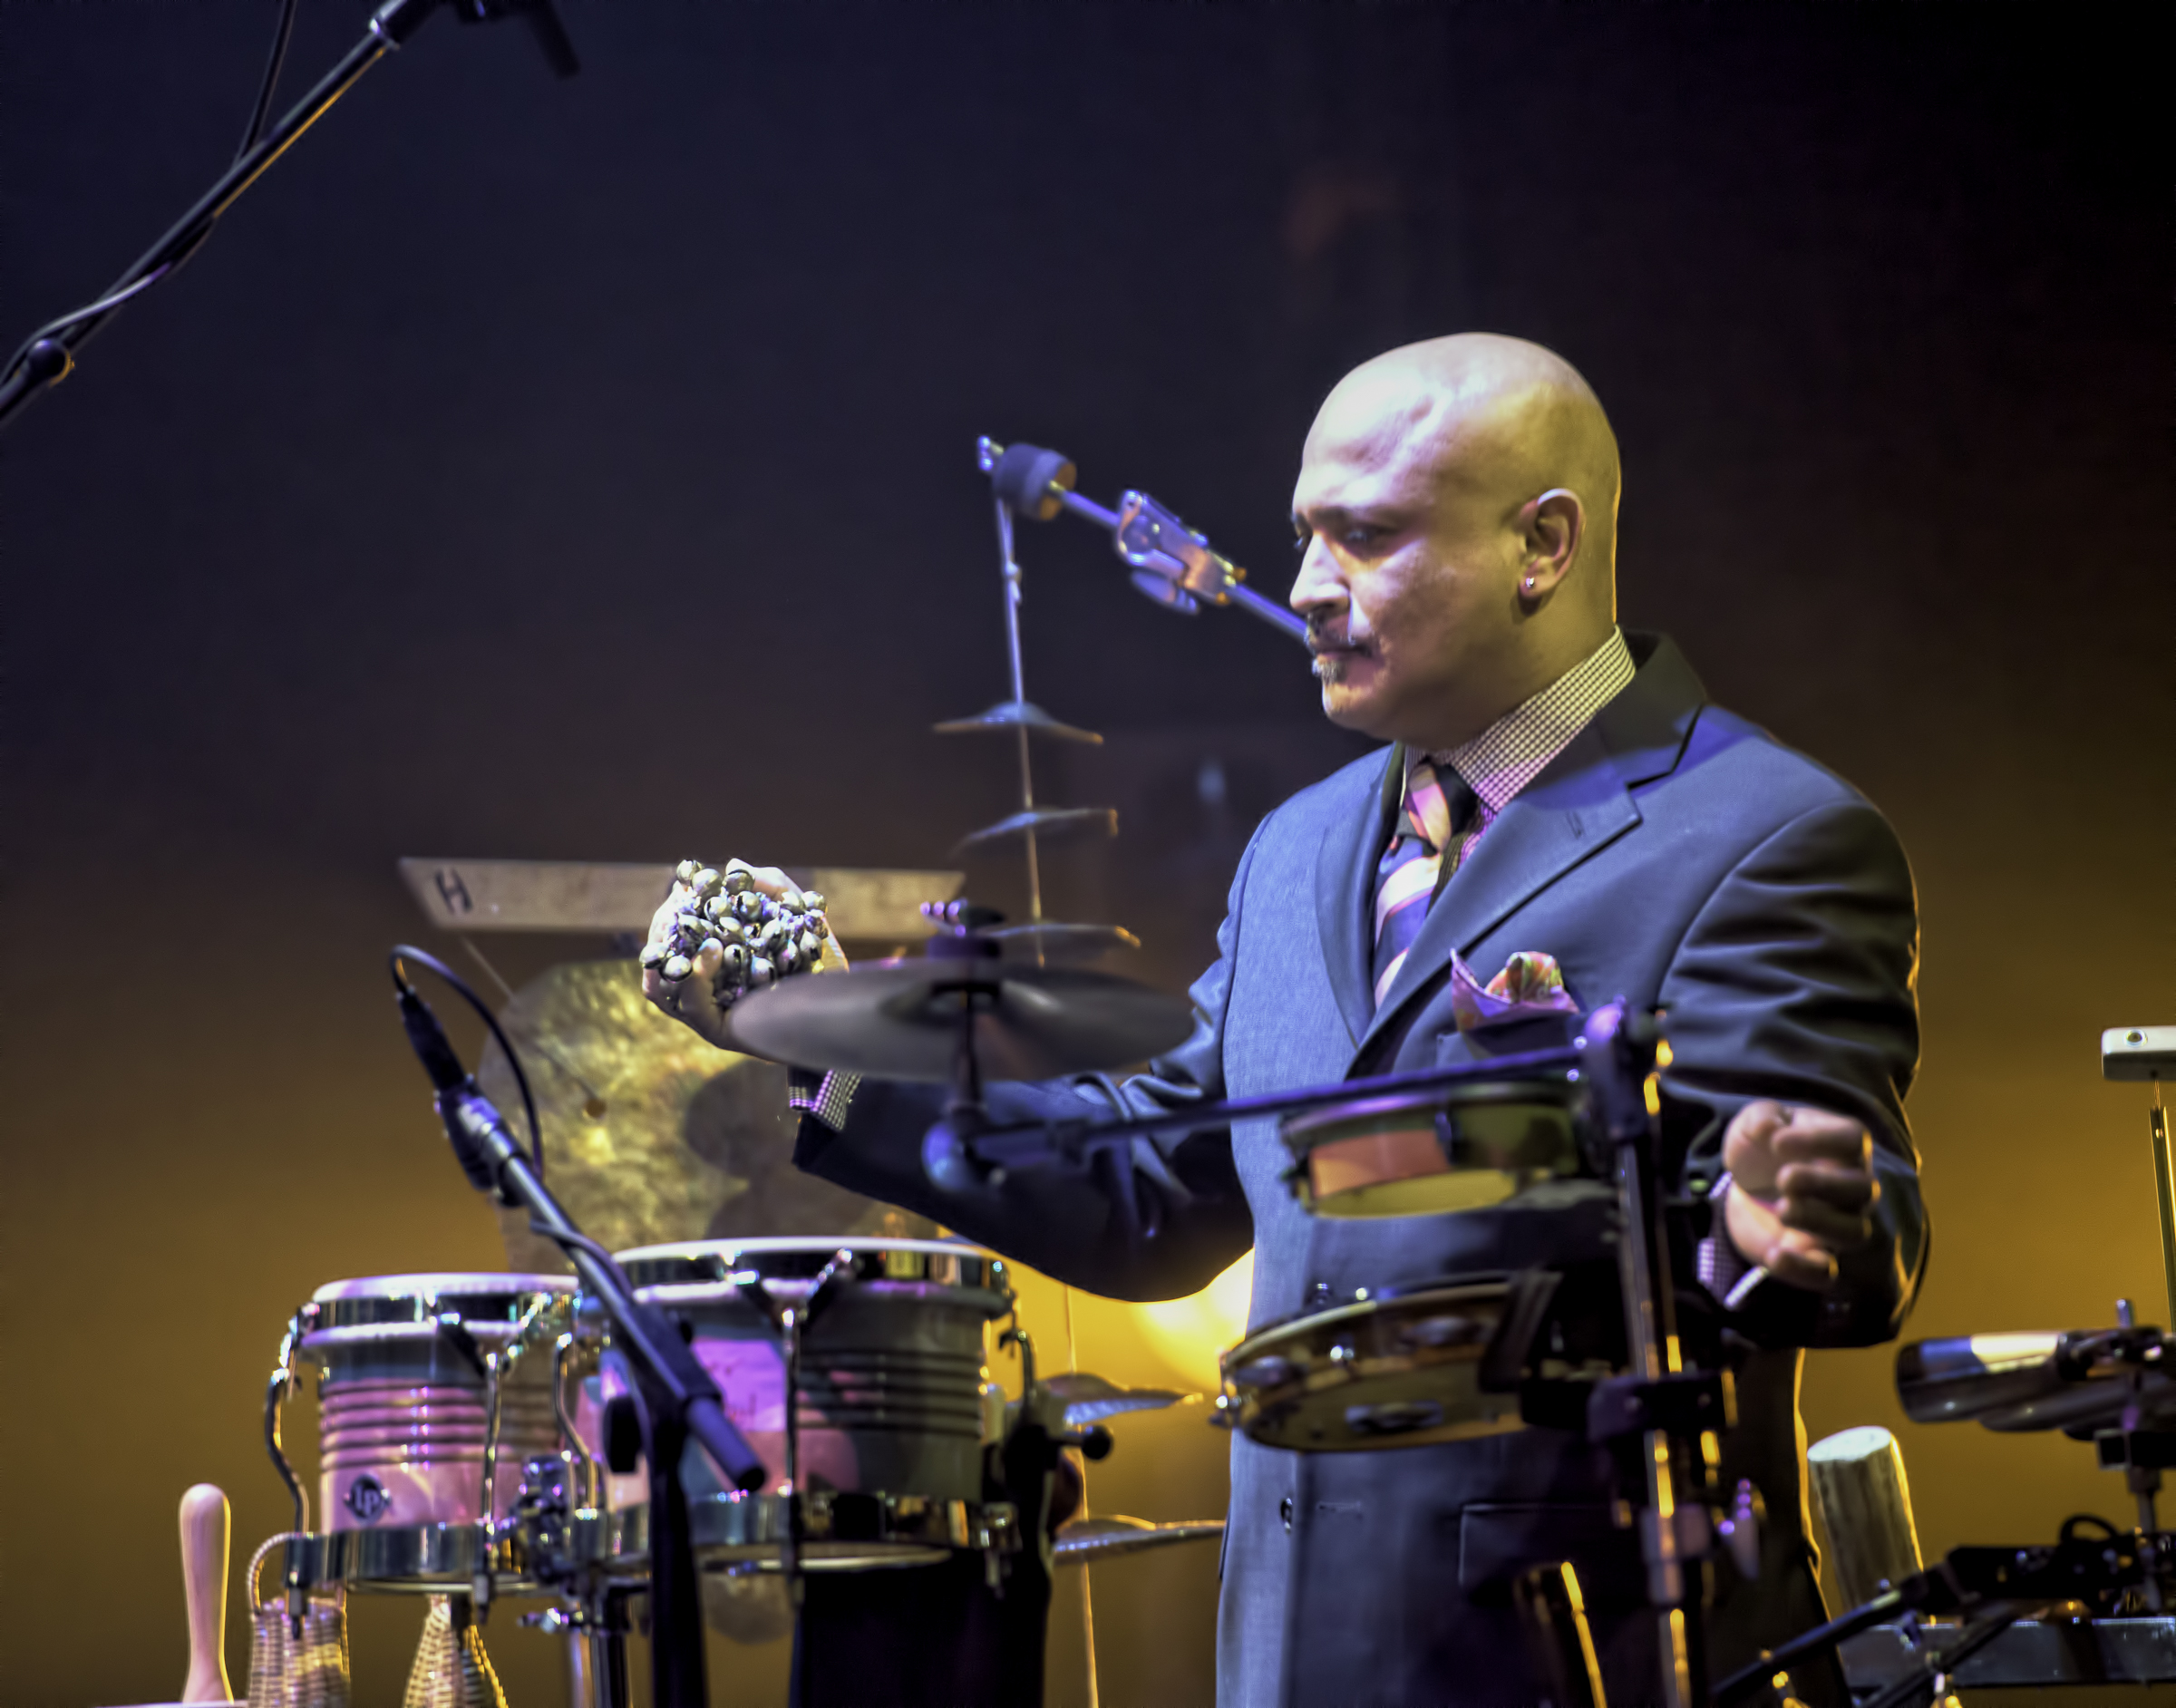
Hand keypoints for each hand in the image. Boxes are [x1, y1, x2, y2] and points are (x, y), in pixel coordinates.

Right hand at [640, 861, 847, 1049]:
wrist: (848, 1005)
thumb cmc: (821, 961)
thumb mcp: (800, 915)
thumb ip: (773, 886)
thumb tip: (733, 864)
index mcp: (710, 959)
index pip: (671, 935)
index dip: (670, 911)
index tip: (682, 888)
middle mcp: (702, 988)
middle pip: (657, 958)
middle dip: (662, 927)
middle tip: (679, 904)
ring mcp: (707, 1013)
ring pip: (660, 987)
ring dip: (666, 951)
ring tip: (686, 923)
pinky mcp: (718, 1032)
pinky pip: (691, 1007)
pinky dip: (694, 978)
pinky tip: (711, 950)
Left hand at [1720, 1101, 1878, 1291]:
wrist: (1747, 1191)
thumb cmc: (1761, 1151)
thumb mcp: (1753, 1125)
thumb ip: (1761, 1119)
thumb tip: (1769, 1128)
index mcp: (1842, 1146)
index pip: (1852, 1140)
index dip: (1819, 1140)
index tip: (1777, 1141)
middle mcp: (1852, 1187)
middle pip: (1863, 1188)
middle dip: (1824, 1184)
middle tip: (1784, 1179)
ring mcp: (1839, 1225)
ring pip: (1854, 1232)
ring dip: (1819, 1222)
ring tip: (1782, 1209)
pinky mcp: (1817, 1259)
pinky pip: (1827, 1274)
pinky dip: (1803, 1270)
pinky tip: (1773, 1256)